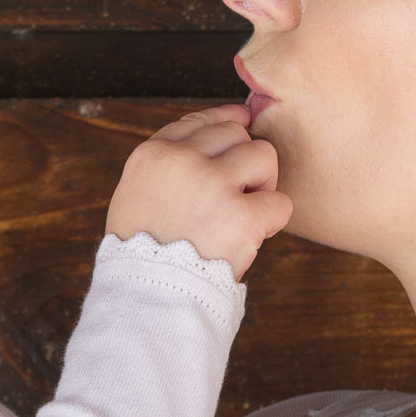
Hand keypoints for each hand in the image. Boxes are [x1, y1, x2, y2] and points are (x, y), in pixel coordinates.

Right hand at [105, 104, 293, 279]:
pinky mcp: (241, 217)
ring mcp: (213, 185)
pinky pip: (281, 202)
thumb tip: (211, 136)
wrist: (147, 295)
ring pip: (264, 155)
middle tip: (235, 196)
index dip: (227, 121)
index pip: (200, 121)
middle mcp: (183, 162)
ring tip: (244, 211)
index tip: (242, 123)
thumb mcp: (134, 195)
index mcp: (153, 155)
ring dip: (263, 182)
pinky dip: (273, 219)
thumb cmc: (140, 252)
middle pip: (236, 135)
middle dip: (242, 162)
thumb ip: (166, 166)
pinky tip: (254, 234)